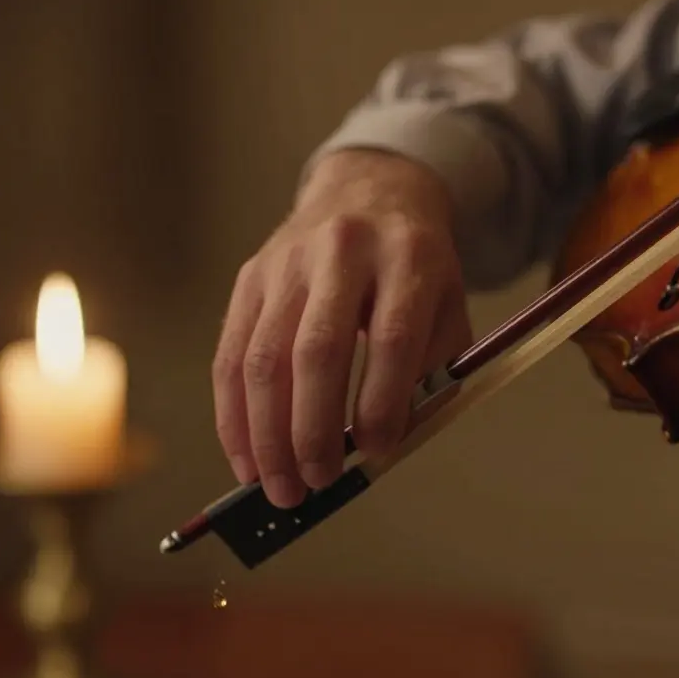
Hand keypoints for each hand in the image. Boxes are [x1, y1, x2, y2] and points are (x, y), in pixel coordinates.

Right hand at [212, 149, 472, 507]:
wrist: (370, 191)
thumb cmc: (416, 266)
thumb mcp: (447, 305)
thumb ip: (432, 372)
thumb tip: (386, 448)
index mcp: (408, 257)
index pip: (393, 337)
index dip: (383, 402)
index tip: (376, 453)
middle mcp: (343, 252)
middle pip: (317, 349)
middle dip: (312, 429)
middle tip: (315, 485)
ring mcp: (287, 262)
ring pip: (264, 357)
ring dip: (264, 434)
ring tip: (278, 487)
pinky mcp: (250, 277)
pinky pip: (231, 354)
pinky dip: (234, 414)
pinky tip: (245, 457)